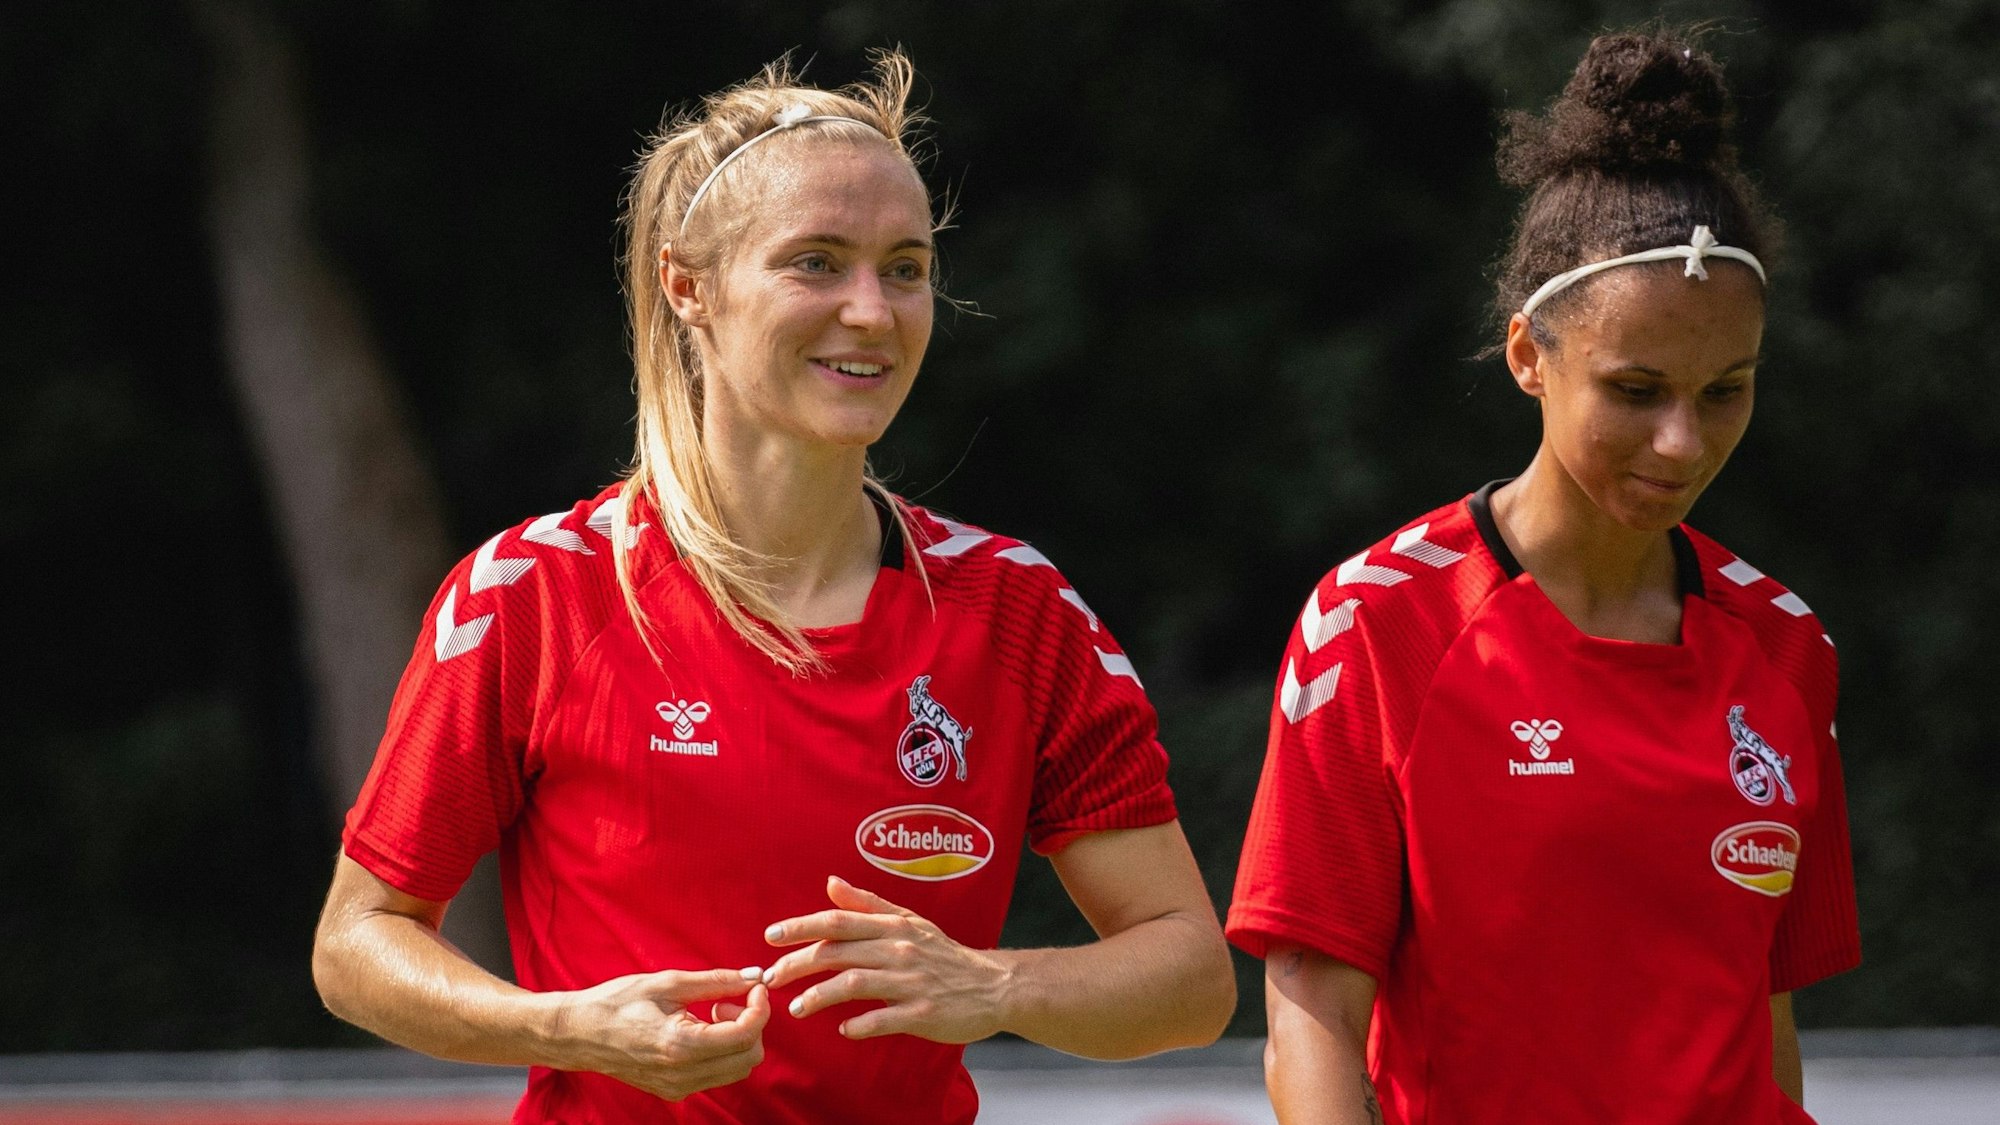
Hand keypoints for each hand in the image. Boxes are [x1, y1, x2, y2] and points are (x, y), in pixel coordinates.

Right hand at [551, 967, 769, 1101]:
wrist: (578, 1034)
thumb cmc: (617, 1003)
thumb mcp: (668, 983)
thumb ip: (716, 980)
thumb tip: (754, 976)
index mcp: (681, 1045)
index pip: (746, 1035)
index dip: (760, 1007)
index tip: (754, 986)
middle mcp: (683, 1074)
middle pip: (749, 1057)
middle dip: (751, 1024)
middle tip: (725, 1000)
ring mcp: (679, 1087)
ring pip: (737, 1069)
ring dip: (737, 1039)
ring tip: (710, 1013)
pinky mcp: (674, 1091)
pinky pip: (716, 1075)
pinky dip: (722, 1051)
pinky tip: (698, 1029)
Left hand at [761, 876, 1012, 1042]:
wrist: (993, 986)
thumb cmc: (943, 955)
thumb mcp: (909, 922)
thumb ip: (867, 904)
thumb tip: (831, 883)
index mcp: (893, 926)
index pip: (838, 921)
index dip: (802, 927)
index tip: (771, 936)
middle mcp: (900, 949)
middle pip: (838, 952)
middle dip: (798, 964)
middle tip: (770, 979)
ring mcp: (911, 982)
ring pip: (854, 983)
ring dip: (819, 996)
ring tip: (796, 1008)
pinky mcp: (923, 1013)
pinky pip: (883, 1018)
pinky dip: (859, 1025)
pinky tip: (843, 1029)